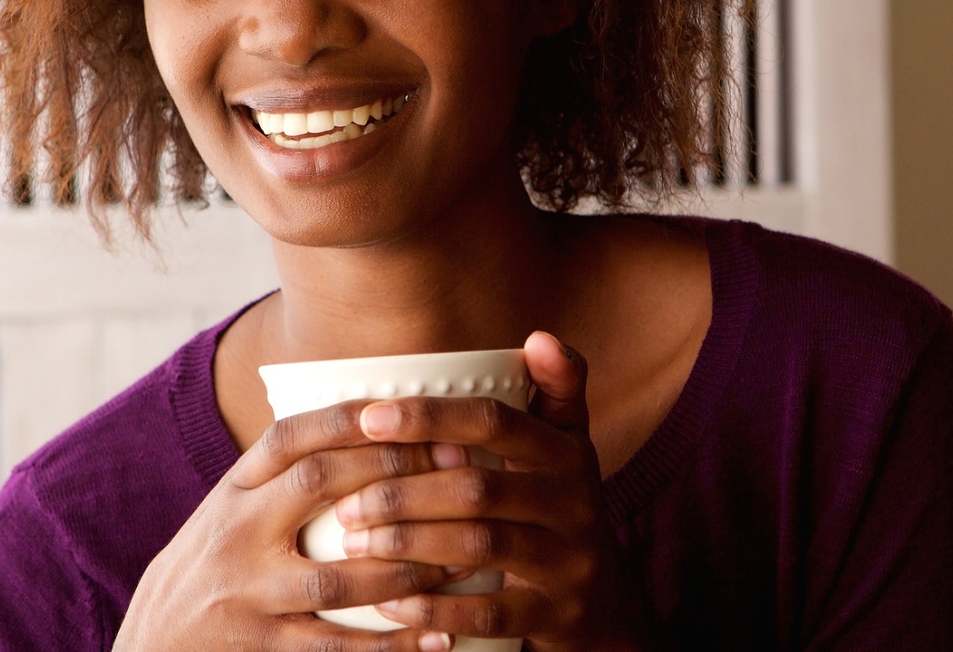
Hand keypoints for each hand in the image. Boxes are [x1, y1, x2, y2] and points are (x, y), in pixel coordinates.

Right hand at [115, 400, 468, 651]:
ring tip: (467, 557)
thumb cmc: (219, 560)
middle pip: (318, 486)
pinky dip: (390, 647)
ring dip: (409, 567)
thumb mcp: (235, 504)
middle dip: (395, 473)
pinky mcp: (262, 648)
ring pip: (338, 578)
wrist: (155, 637)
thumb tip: (379, 423)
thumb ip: (290, 471)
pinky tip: (437, 639)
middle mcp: (237, 533)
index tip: (417, 412)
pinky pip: (335, 649)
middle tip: (461, 470)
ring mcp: (249, 594)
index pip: (292, 435)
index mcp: (236, 488)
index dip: (354, 419)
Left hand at [335, 332, 650, 651]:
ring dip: (410, 545)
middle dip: (404, 493)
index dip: (431, 417)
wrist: (607, 605)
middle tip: (345, 505)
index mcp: (568, 452)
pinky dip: (436, 609)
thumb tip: (539, 337)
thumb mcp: (568, 449)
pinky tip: (390, 604)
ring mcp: (570, 562)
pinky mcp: (558, 616)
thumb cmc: (561, 511)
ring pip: (481, 546)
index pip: (496, 421)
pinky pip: (490, 613)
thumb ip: (555, 392)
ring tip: (355, 546)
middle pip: (478, 487)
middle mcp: (577, 502)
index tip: (370, 419)